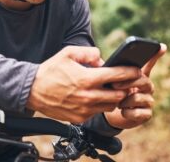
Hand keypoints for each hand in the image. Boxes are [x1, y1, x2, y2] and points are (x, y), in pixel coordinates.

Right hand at [26, 46, 141, 123]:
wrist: (32, 90)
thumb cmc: (50, 70)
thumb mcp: (68, 53)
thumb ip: (88, 52)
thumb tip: (102, 58)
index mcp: (86, 79)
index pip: (116, 76)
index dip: (130, 73)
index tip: (137, 71)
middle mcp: (87, 96)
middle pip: (118, 95)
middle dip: (124, 87)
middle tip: (126, 82)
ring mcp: (84, 109)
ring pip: (110, 106)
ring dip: (113, 98)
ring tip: (110, 89)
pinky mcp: (79, 118)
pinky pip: (97, 112)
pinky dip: (100, 105)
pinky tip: (95, 97)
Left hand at [104, 43, 166, 128]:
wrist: (113, 114)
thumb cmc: (113, 94)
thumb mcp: (111, 81)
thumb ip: (112, 72)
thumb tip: (103, 63)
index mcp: (140, 76)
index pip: (149, 63)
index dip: (155, 55)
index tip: (161, 46)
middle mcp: (148, 87)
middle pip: (143, 80)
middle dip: (128, 82)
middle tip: (114, 84)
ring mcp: (149, 101)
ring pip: (138, 97)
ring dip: (124, 101)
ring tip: (118, 102)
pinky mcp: (147, 114)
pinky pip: (138, 112)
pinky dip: (127, 113)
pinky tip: (123, 111)